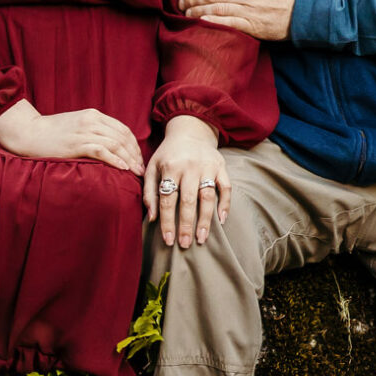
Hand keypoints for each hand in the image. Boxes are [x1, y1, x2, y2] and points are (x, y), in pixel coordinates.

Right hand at [0, 100, 144, 173]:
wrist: (28, 132)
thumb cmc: (51, 132)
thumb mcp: (77, 125)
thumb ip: (94, 131)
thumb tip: (113, 146)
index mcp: (93, 115)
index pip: (122, 129)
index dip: (134, 145)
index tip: (138, 158)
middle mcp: (91, 121)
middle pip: (122, 137)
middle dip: (135, 154)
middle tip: (141, 169)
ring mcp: (84, 132)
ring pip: (115, 144)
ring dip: (129, 159)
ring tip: (136, 172)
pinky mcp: (76, 144)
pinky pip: (101, 151)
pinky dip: (115, 159)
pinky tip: (122, 169)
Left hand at [144, 115, 230, 248]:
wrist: (190, 131)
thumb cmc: (168, 154)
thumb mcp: (152, 168)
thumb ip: (149, 192)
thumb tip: (151, 218)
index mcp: (170, 167)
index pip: (167, 199)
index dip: (167, 222)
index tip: (168, 240)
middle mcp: (190, 166)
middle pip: (188, 200)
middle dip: (186, 225)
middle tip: (184, 244)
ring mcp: (207, 166)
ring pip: (207, 196)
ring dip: (205, 220)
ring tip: (202, 238)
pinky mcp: (221, 166)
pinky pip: (226, 187)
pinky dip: (225, 204)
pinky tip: (221, 220)